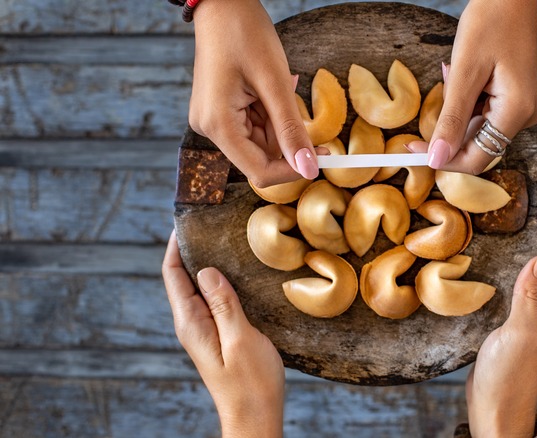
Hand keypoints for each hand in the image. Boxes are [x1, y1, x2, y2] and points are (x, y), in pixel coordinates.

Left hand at [162, 231, 284, 437]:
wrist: (256, 416)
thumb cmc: (250, 384)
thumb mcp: (240, 339)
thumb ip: (223, 304)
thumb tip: (206, 271)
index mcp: (192, 323)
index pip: (172, 275)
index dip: (174, 245)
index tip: (185, 219)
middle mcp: (193, 324)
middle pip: (183, 278)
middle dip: (191, 249)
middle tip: (209, 221)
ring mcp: (206, 330)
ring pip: (200, 288)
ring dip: (208, 263)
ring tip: (225, 239)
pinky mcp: (221, 335)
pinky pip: (215, 300)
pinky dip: (223, 281)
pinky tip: (240, 272)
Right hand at [189, 0, 318, 186]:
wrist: (222, 4)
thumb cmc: (244, 33)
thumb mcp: (274, 83)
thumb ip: (291, 130)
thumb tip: (309, 169)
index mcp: (217, 125)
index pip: (260, 171)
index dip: (293, 170)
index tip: (323, 157)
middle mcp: (210, 129)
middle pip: (260, 158)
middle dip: (287, 140)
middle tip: (300, 109)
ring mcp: (214, 121)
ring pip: (261, 143)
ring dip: (279, 124)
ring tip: (277, 87)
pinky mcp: (221, 113)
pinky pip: (254, 128)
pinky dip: (271, 115)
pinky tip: (269, 89)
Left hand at [409, 0, 536, 174]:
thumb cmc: (490, 22)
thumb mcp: (464, 72)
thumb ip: (451, 119)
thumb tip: (436, 159)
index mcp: (518, 111)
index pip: (478, 158)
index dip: (444, 159)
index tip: (413, 149)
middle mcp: (527, 116)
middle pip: (478, 145)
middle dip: (450, 129)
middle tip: (438, 93)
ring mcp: (525, 108)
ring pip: (480, 129)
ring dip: (458, 112)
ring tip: (457, 75)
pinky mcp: (519, 100)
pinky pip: (487, 115)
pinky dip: (468, 104)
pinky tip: (467, 77)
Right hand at [466, 222, 536, 436]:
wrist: (493, 411)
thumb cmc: (511, 378)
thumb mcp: (520, 333)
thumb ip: (531, 296)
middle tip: (522, 209)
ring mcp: (532, 318)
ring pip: (530, 278)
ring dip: (521, 256)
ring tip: (505, 227)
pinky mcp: (512, 324)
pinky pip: (514, 291)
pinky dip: (506, 273)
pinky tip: (490, 261)